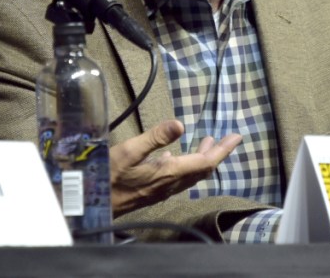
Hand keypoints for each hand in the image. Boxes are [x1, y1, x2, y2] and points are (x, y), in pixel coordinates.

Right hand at [110, 120, 241, 216]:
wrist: (93, 205)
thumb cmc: (107, 177)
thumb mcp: (128, 151)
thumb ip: (155, 137)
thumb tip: (180, 124)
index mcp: (168, 173)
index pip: (204, 162)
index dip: (222, 150)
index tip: (236, 137)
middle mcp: (170, 184)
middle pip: (202, 169)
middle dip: (216, 153)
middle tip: (228, 139)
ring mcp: (162, 190)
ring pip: (191, 175)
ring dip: (202, 159)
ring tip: (207, 143)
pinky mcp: (153, 192)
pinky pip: (178, 179)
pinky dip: (186, 165)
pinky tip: (175, 157)